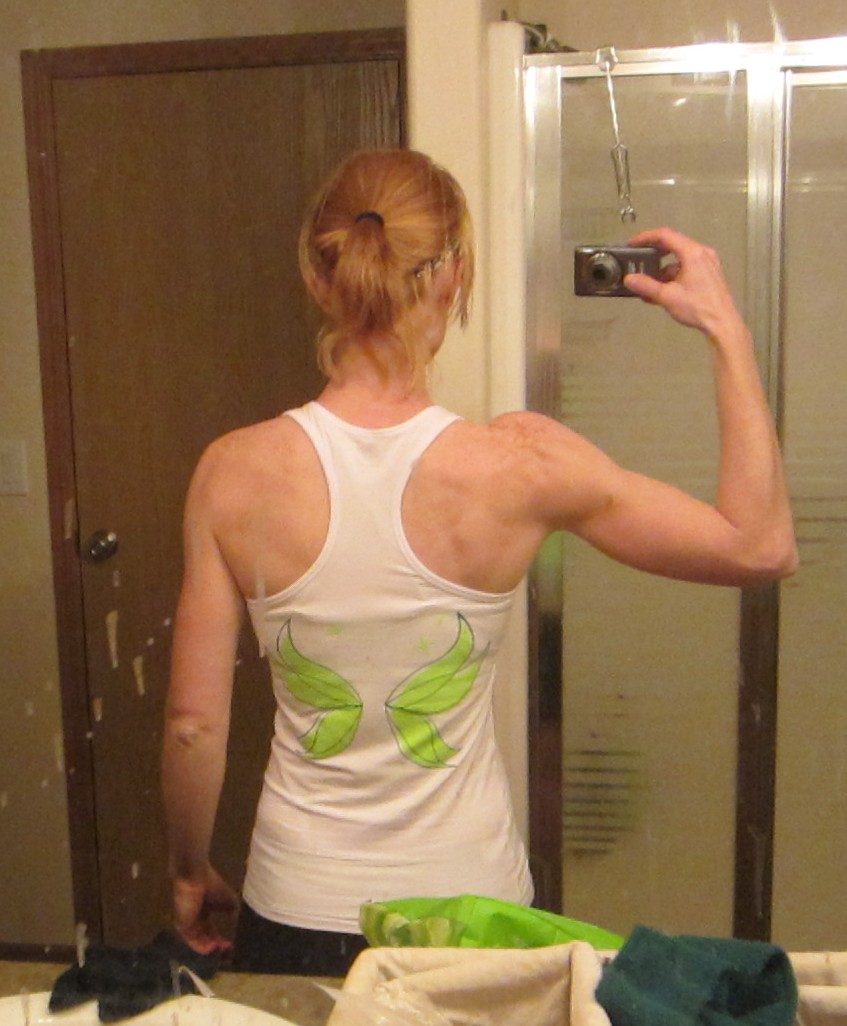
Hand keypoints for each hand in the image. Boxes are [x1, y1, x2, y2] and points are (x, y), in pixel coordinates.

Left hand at [172, 864, 239, 954]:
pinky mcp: (182, 926)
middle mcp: (194, 922)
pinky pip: (192, 941)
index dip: (221, 940)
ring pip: (198, 942)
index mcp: (204, 914)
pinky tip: (213, 948)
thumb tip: (239, 925)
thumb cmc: (212, 885)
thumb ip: (232, 913)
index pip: (211, 932)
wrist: (195, 877)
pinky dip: (202, 946)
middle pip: (204, 940)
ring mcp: (187, 924)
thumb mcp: (228, 900)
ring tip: (222, 952)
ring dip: (210, 949)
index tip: (231, 946)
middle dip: (216, 947)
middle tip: (227, 953)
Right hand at [623, 227, 745, 338]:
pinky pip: (687, 266)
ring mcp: (708, 262)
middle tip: (637, 260)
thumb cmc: (696, 307)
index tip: (631, 244)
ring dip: (662, 268)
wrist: (722, 323)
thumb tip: (628, 279)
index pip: (665, 235)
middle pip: (673, 244)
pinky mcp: (710, 273)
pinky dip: (673, 274)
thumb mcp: (667, 297)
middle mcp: (702, 252)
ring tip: (648, 283)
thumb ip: (646, 286)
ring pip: (679, 258)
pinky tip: (663, 290)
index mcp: (692, 253)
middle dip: (653, 253)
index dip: (645, 237)